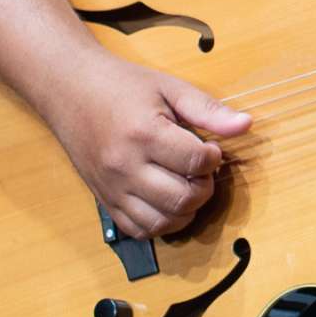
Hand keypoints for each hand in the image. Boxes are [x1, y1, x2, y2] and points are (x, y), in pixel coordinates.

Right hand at [43, 50, 251, 239]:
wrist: (70, 90)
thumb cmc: (122, 86)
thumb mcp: (169, 87)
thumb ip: (208, 109)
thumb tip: (246, 124)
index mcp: (144, 134)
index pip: (196, 162)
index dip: (215, 157)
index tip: (211, 147)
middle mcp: (125, 167)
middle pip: (183, 198)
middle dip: (205, 186)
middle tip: (202, 169)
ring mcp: (112, 189)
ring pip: (162, 222)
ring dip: (186, 209)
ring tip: (187, 184)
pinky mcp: (104, 201)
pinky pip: (138, 230)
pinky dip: (161, 223)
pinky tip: (168, 201)